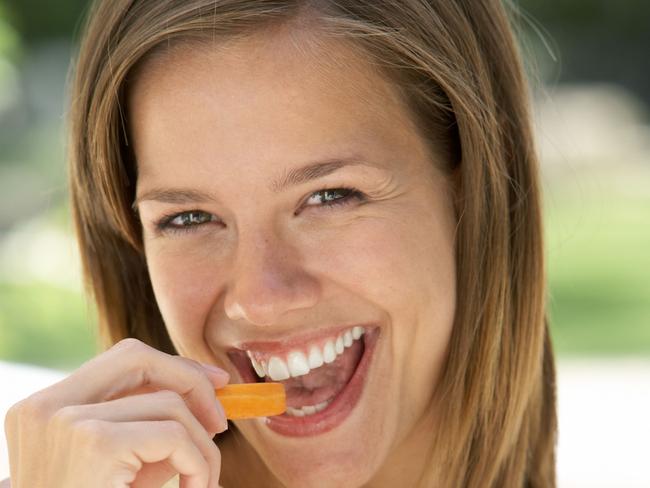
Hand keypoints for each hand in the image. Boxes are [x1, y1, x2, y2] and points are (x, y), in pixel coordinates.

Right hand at [3, 338, 228, 487]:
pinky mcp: (95, 443)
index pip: (121, 359)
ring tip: (201, 480)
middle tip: (221, 420)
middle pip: (138, 357)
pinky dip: (199, 462)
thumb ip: (152, 426)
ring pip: (169, 404)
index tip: (213, 381)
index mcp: (45, 408)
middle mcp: (47, 406)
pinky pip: (174, 435)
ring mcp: (67, 421)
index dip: (174, 365)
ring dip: (202, 443)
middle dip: (192, 380)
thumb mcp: (121, 467)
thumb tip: (212, 388)